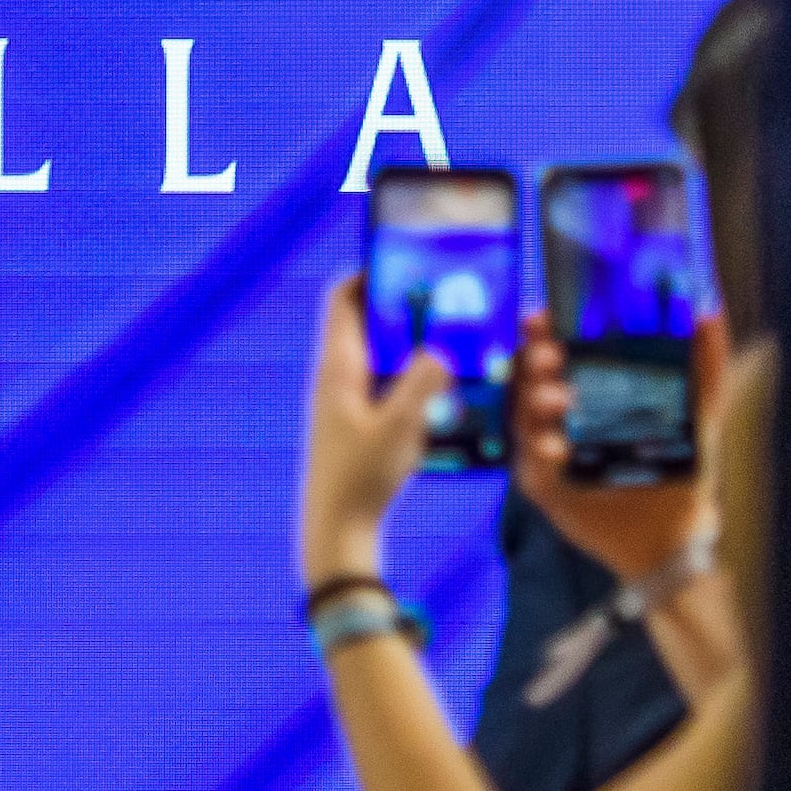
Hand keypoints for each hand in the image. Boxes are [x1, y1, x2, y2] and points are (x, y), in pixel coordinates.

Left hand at [299, 276, 443, 588]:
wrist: (337, 530)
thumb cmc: (360, 478)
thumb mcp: (400, 427)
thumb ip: (424, 383)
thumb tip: (443, 349)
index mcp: (338, 366)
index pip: (343, 298)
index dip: (370, 272)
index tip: (408, 261)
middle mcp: (337, 376)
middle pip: (367, 321)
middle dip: (404, 307)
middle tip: (445, 300)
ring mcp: (346, 399)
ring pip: (380, 353)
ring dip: (411, 343)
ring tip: (453, 339)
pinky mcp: (358, 421)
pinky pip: (386, 382)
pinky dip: (411, 375)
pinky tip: (445, 388)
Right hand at [511, 310, 728, 590]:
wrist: (677, 536)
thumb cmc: (683, 473)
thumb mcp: (700, 413)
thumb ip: (705, 363)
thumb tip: (710, 309)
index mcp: (588, 394)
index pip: (555, 355)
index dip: (543, 334)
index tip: (541, 315)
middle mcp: (561, 420)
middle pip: (529, 381)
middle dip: (533, 363)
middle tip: (550, 355)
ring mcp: (549, 453)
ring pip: (524, 420)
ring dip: (535, 404)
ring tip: (560, 398)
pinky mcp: (546, 489)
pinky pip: (531, 467)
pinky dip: (540, 453)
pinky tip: (556, 446)